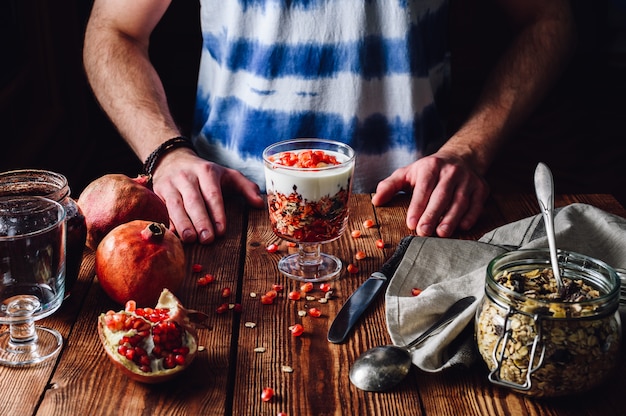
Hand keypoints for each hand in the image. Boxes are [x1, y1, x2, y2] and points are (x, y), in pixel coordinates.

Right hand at [150, 149, 264, 243]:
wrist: (172, 159)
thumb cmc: (205, 174)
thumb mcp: (227, 175)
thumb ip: (246, 187)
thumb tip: (259, 204)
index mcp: (206, 172)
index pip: (213, 194)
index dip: (217, 213)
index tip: (221, 231)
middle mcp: (186, 177)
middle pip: (194, 201)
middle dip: (201, 221)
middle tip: (207, 240)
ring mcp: (169, 184)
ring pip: (175, 205)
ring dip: (182, 223)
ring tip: (190, 239)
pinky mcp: (156, 192)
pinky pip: (161, 209)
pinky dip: (166, 222)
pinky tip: (172, 235)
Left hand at [371, 151, 488, 236]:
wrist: (461, 158)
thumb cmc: (430, 171)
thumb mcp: (408, 173)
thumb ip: (390, 186)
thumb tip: (376, 201)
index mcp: (431, 167)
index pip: (423, 188)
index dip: (417, 207)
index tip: (411, 224)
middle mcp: (451, 171)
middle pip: (441, 196)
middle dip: (432, 215)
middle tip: (424, 232)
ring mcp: (468, 179)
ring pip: (460, 201)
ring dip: (451, 218)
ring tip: (441, 234)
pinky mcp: (481, 188)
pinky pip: (476, 204)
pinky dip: (470, 216)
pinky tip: (461, 227)